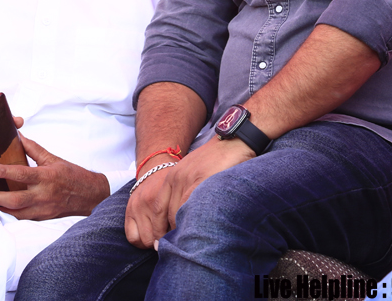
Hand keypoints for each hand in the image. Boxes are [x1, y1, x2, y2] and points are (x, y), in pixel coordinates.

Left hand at [0, 135, 109, 219]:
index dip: (2, 171)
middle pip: (14, 200)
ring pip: (16, 213)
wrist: (89, 195)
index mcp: (46, 177)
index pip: (20, 174)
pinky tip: (1, 206)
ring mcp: (43, 209)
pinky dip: (10, 213)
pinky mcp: (42, 218)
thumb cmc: (72, 175)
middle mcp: (43, 195)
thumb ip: (34, 149)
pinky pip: (22, 218)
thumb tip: (18, 137)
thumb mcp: (53, 159)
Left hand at [124, 137, 252, 248]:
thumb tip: (183, 220)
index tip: (162, 245)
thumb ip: (186, 193)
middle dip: (168, 235)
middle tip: (175, 252)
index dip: (159, 230)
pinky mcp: (201, 179)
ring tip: (186, 247)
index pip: (158, 209)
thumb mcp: (195, 173)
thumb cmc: (218, 160)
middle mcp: (176, 178)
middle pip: (165, 214)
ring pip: (177, 213)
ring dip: (180, 231)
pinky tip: (197, 232)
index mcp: (172, 178)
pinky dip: (192, 221)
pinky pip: (191, 205)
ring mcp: (188, 178)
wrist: (233, 139)